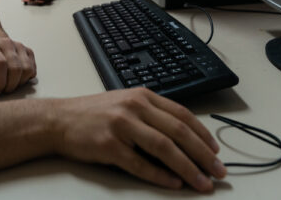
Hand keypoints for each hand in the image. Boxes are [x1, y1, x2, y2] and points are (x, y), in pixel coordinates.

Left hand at [0, 37, 36, 98]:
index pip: (0, 64)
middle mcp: (7, 44)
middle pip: (15, 68)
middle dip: (9, 86)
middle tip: (1, 91)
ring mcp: (20, 46)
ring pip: (27, 69)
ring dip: (19, 83)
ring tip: (9, 84)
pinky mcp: (28, 51)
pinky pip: (32, 69)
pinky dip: (26, 78)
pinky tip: (16, 79)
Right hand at [51, 88, 226, 191]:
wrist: (61, 119)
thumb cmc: (95, 113)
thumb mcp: (126, 104)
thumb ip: (152, 115)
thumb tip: (183, 139)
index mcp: (142, 96)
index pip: (181, 114)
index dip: (203, 134)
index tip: (216, 151)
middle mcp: (135, 107)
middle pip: (178, 131)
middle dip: (203, 154)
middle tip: (219, 172)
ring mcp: (122, 125)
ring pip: (164, 148)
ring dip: (188, 168)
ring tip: (203, 183)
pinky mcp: (109, 145)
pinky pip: (140, 164)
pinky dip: (159, 176)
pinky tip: (174, 184)